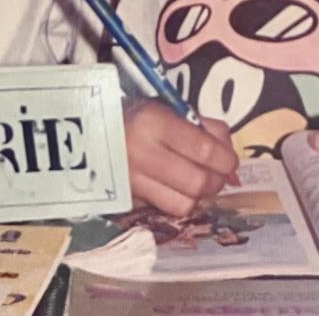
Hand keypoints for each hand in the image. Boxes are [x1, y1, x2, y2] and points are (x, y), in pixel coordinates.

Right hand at [124, 99, 239, 216]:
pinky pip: (164, 209)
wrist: (87, 130)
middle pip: (197, 182)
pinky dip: (177, 202)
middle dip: (216, 181)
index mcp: (154, 122)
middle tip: (218, 174)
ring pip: (183, 205)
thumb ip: (205, 128)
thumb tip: (231, 158)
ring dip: (198, 196)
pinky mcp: (125, 202)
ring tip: (197, 182)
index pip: (205, 150)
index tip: (230, 161)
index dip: (226, 160)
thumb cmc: (135, 115)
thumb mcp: (168, 109)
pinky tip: (175, 188)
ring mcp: (130, 182)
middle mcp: (141, 154)